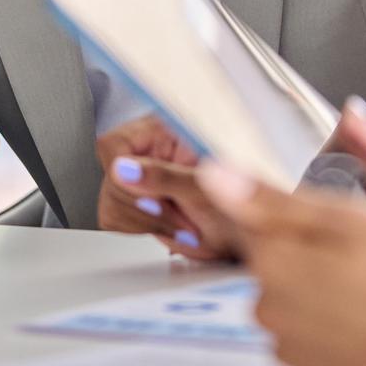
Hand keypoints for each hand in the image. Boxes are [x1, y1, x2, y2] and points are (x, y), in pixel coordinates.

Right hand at [94, 115, 236, 259]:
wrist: (255, 233)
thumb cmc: (245, 201)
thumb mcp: (207, 185)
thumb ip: (166, 175)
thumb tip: (126, 169)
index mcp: (163, 132)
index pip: (114, 145)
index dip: (124, 172)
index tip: (149, 192)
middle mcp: (148, 154)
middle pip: (111, 180)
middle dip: (147, 206)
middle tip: (179, 212)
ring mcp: (141, 183)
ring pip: (110, 204)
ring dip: (147, 223)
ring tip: (182, 223)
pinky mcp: (138, 209)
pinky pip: (115, 222)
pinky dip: (143, 231)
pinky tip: (171, 229)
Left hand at [198, 166, 365, 365]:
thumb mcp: (343, 217)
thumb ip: (270, 198)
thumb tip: (213, 173)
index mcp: (269, 262)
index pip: (253, 223)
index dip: (296, 217)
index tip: (333, 224)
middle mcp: (269, 311)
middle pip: (276, 265)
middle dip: (310, 255)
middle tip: (363, 255)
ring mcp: (293, 350)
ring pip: (297, 302)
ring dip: (325, 293)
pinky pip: (318, 338)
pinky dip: (340, 328)